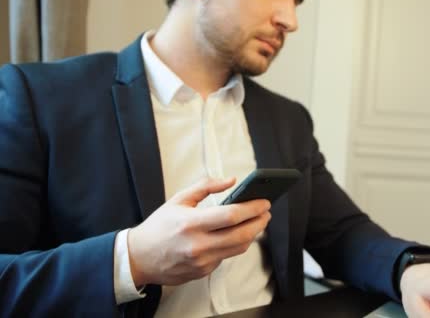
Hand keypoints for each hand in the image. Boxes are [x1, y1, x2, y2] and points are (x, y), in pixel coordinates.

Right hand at [127, 178, 271, 286]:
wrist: (139, 258)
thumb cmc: (159, 226)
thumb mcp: (178, 199)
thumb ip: (206, 187)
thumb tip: (231, 180)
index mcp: (191, 223)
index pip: (232, 216)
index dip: (253, 208)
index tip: (264, 202)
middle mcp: (198, 245)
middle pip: (242, 235)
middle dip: (260, 222)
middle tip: (266, 212)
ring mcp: (202, 261)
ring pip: (239, 248)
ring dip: (252, 233)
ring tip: (256, 221)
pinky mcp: (203, 272)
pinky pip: (227, 257)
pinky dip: (234, 244)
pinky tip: (235, 234)